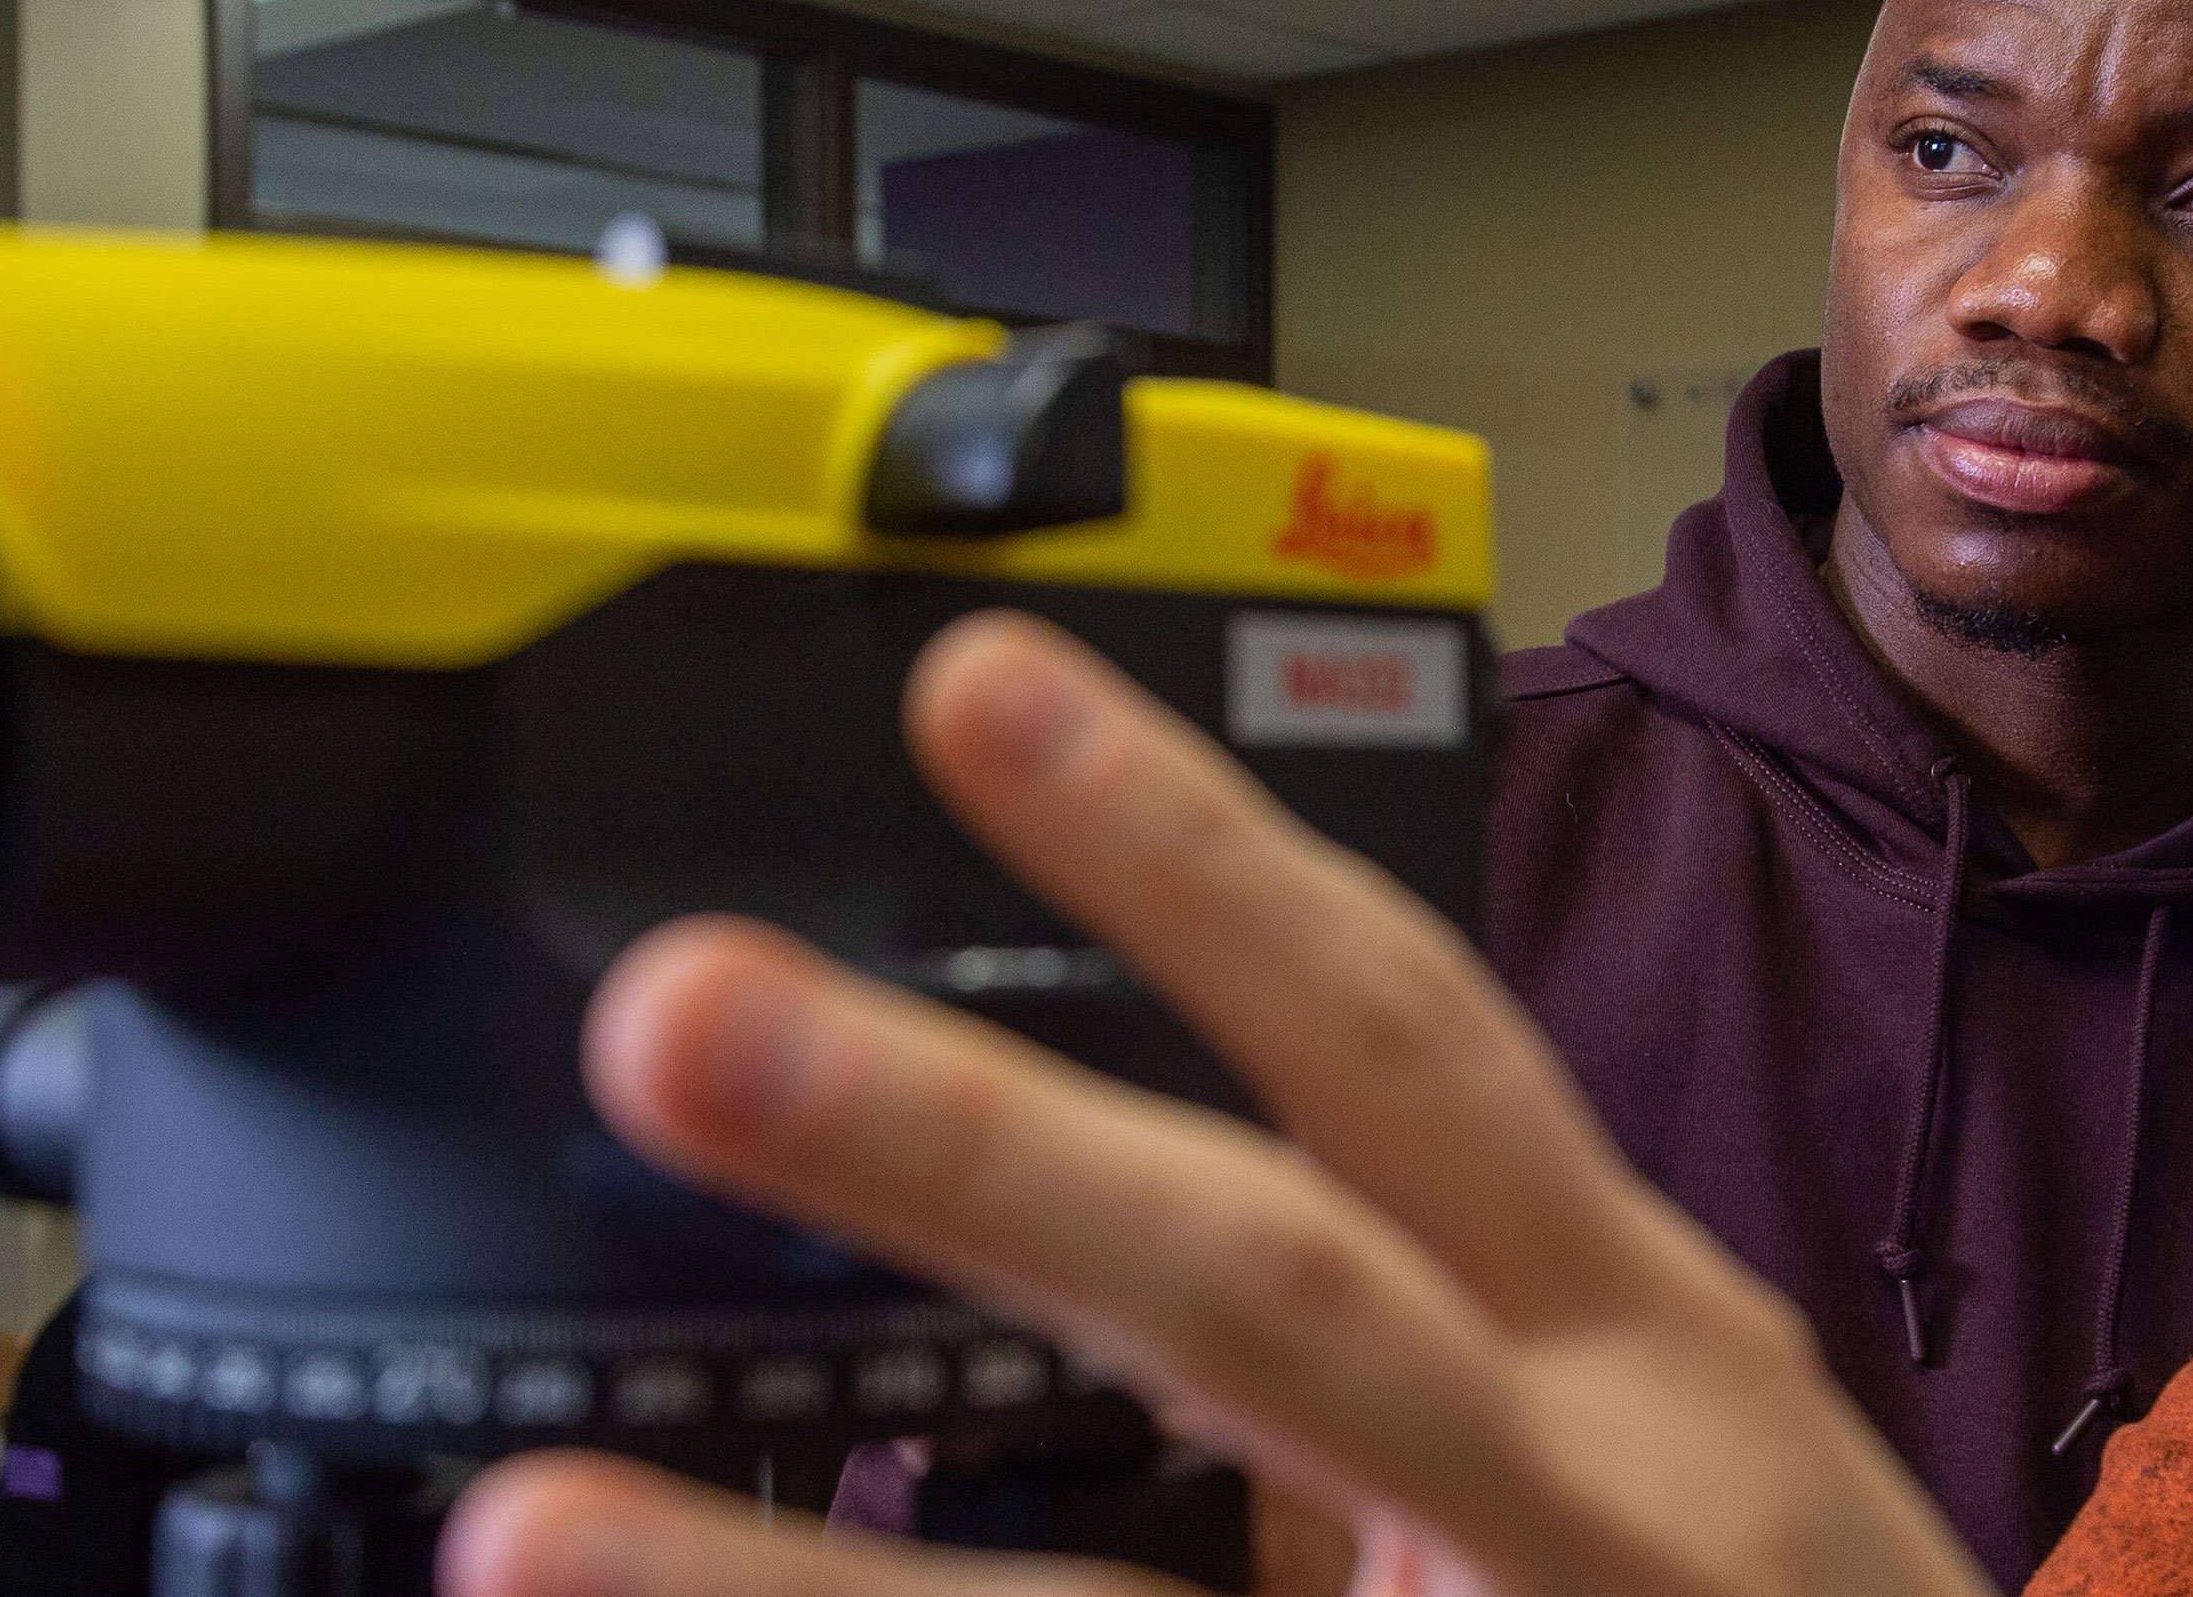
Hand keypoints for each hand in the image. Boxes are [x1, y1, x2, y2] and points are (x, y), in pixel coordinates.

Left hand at [444, 613, 1986, 1596]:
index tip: (966, 680)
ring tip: (521, 1541)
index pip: (1400, 1040)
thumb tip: (1121, 1265)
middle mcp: (1591, 1491)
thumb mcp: (1671, 1468)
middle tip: (667, 1016)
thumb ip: (1423, 1346)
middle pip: (1265, 1287)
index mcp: (1633, 1349)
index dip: (1188, 855)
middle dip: (963, 1147)